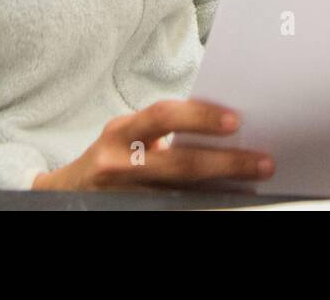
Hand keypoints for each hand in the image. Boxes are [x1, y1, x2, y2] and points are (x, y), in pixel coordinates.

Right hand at [32, 99, 274, 190]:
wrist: (65, 194)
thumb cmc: (111, 156)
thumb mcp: (127, 135)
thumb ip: (162, 130)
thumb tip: (221, 125)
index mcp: (120, 133)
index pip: (162, 117)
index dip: (199, 117)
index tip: (235, 120)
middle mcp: (118, 164)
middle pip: (179, 164)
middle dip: (226, 163)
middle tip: (263, 162)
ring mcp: (123, 195)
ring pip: (180, 196)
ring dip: (220, 191)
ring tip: (252, 186)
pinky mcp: (129, 213)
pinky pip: (171, 210)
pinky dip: (200, 205)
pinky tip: (224, 203)